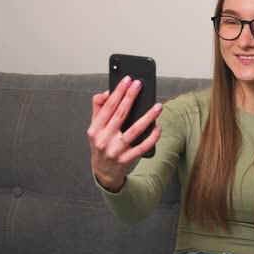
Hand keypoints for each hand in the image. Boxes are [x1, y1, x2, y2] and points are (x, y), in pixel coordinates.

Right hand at [87, 75, 161, 191]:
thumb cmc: (102, 145)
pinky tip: (158, 128)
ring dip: (148, 117)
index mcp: (95, 129)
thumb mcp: (95, 128)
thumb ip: (99, 109)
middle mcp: (104, 139)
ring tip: (158, 106)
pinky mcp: (127, 159)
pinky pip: (142, 146)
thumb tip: (107, 92)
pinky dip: (152, 137)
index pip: (108, 106)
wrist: (103, 172)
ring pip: (134, 130)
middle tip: (140, 84)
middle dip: (131, 97)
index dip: (118, 92)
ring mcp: (116, 150)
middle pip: (120, 114)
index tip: (127, 80)